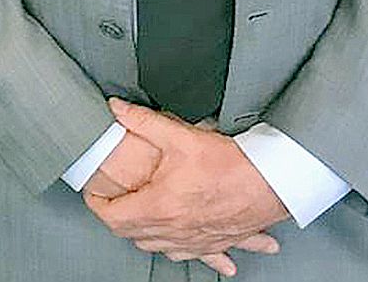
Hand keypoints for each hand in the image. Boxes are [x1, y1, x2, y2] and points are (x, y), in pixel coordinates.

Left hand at [85, 99, 284, 276]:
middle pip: (133, 235)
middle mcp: (176, 231)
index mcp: (161, 208)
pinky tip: (193, 249)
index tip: (93, 193)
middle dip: (118, 217)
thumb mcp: (180, 136)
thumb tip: (117, 110)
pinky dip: (191, 253)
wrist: (274, 182)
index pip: (113, 218)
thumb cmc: (232, 165)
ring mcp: (197, 240)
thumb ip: (143, 121)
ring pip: (161, 249)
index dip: (97, 204)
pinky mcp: (219, 242)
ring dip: (147, 236)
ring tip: (141, 219)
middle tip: (113, 200)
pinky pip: (198, 256)